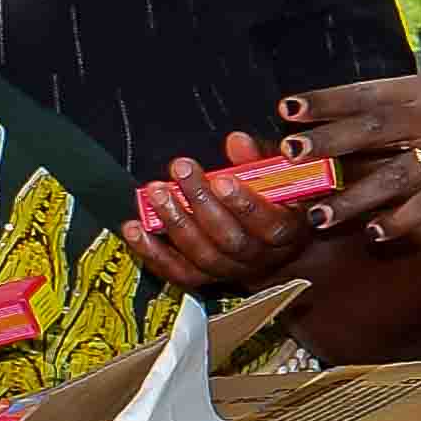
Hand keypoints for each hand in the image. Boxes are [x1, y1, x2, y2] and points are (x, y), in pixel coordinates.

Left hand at [123, 132, 314, 293]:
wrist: (274, 244)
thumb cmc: (277, 200)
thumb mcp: (279, 175)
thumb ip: (259, 159)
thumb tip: (237, 141)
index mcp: (287, 232)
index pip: (269, 225)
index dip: (244, 204)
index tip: (222, 179)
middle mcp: (260, 258)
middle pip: (230, 239)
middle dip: (201, 203)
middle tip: (181, 170)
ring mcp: (230, 271)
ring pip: (202, 255)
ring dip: (175, 222)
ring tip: (156, 192)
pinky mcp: (204, 279)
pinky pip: (176, 272)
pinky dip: (152, 252)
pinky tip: (134, 229)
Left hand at [278, 69, 420, 245]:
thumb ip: (407, 101)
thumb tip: (357, 116)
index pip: (365, 93)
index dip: (326, 101)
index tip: (287, 107)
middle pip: (371, 130)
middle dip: (329, 143)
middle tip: (290, 154)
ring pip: (393, 176)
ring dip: (354, 198)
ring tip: (318, 216)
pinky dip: (402, 220)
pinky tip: (376, 234)